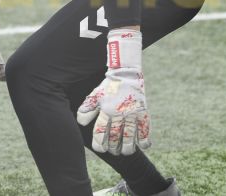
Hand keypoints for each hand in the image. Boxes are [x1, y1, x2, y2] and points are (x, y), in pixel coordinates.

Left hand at [77, 29, 149, 154]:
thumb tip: (80, 122)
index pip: (101, 131)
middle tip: (112, 151)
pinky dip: (144, 140)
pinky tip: (143, 146)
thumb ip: (87, 108)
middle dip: (113, 147)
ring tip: (124, 152)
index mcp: (106, 109)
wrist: (126, 73)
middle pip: (116, 136)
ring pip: (130, 136)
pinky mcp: (143, 112)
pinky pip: (145, 129)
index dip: (99, 143)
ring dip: (127, 147)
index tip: (99, 149)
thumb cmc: (108, 86)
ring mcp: (132, 113)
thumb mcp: (95, 95)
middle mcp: (119, 113)